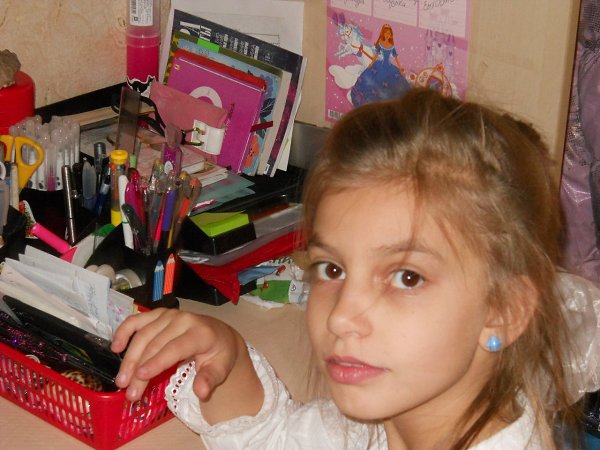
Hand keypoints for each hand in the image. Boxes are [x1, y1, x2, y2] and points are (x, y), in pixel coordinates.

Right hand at [111, 308, 242, 401]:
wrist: (219, 333)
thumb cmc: (218, 353)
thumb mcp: (221, 368)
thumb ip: (210, 379)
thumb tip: (201, 392)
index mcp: (201, 332)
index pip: (175, 348)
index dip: (156, 362)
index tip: (140, 377)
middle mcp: (183, 319)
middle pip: (155, 345)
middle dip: (139, 369)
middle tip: (128, 392)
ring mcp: (169, 315)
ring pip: (143, 335)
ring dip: (129, 358)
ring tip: (121, 380)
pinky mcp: (158, 314)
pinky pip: (137, 320)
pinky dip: (123, 332)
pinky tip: (115, 347)